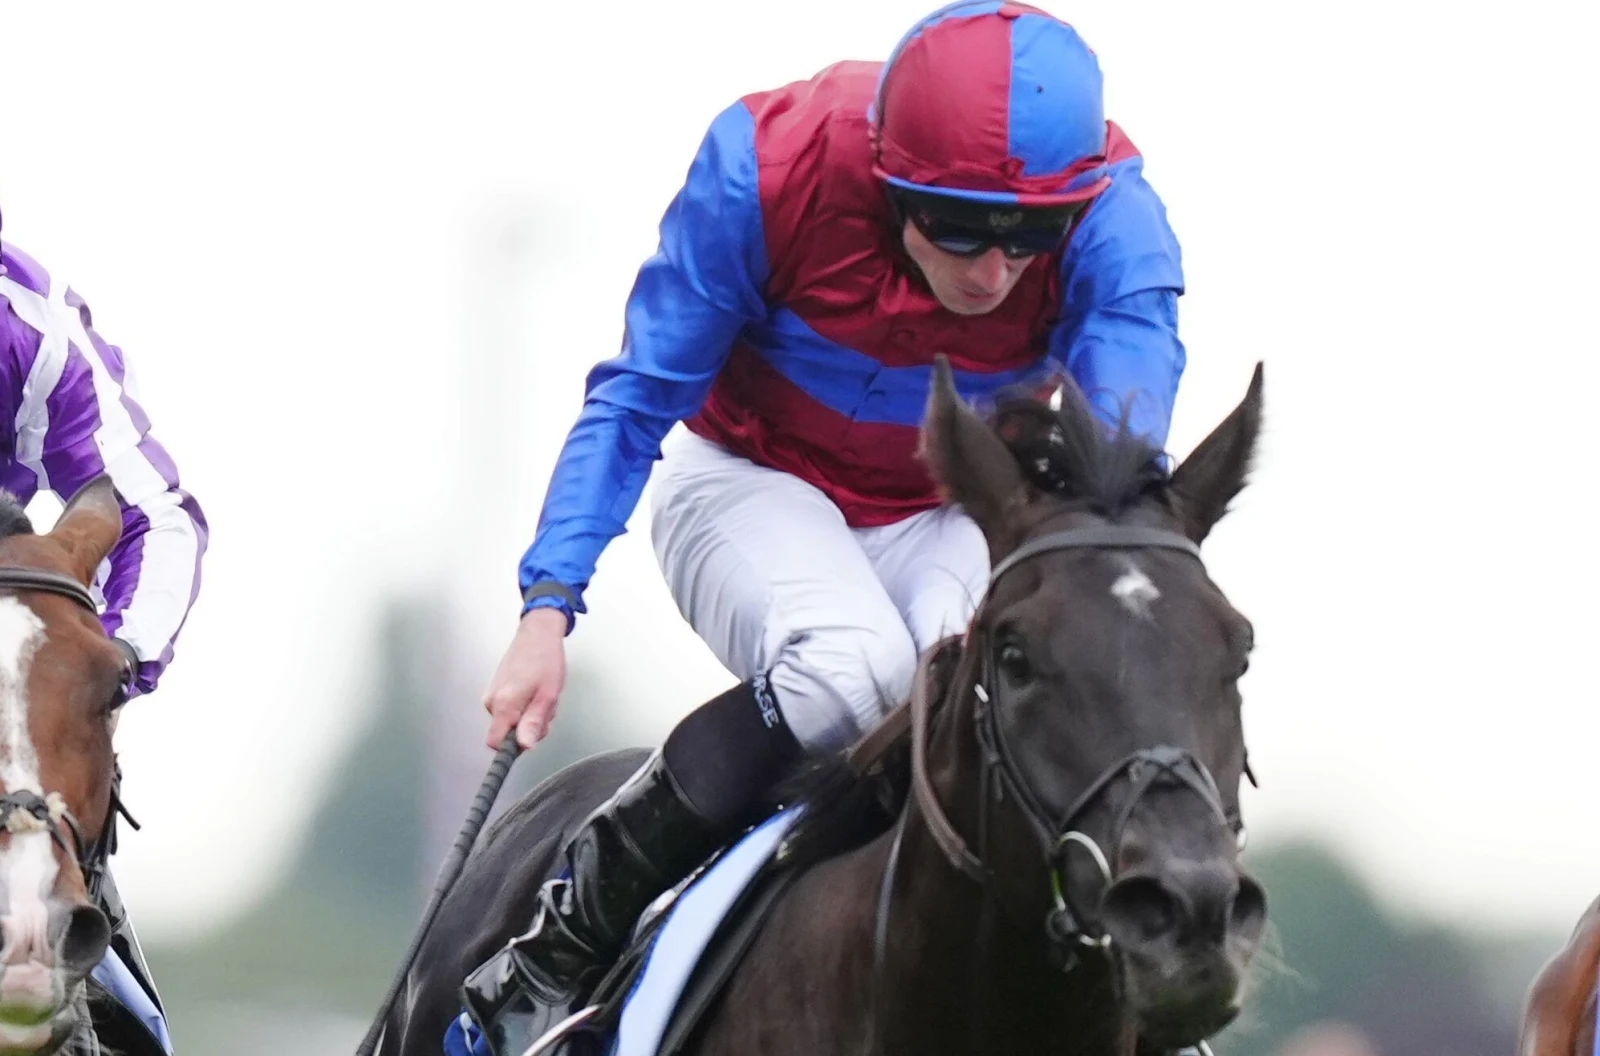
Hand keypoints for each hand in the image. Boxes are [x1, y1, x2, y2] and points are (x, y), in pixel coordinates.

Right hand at [483, 607, 568, 749]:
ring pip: (511, 721)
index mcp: (504, 704)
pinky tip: (536, 690)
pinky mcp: (496, 689)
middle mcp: (492, 701)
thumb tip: (524, 746)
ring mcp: (492, 694)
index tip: (530, 736)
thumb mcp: (548, 695)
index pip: (496, 743)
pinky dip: (525, 705)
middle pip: (508, 733)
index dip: (513, 747)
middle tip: (547, 708)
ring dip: (530, 715)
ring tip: (543, 695)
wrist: (538, 633)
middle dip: (529, 727)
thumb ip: (534, 722)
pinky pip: (510, 709)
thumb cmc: (545, 660)